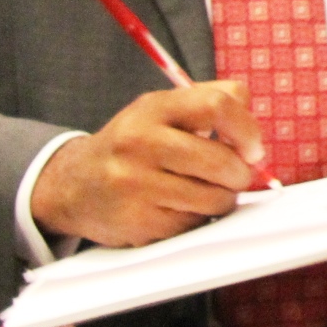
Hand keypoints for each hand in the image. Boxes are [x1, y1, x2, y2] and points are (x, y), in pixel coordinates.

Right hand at [29, 83, 261, 246]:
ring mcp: (136, 184)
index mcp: (153, 108)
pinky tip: (180, 207)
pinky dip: (198, 218)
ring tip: (208, 192)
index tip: (253, 148)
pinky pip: (193, 223)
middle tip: (236, 176)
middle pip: (221, 160)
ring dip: (223, 199)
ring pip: (213, 197)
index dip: (246, 129)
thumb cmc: (132, 146)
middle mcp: (141, 142)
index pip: (217, 105)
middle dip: (240, 174)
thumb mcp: (160, 110)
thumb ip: (209, 103)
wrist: (73, 186)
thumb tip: (252, 129)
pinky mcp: (138, 220)